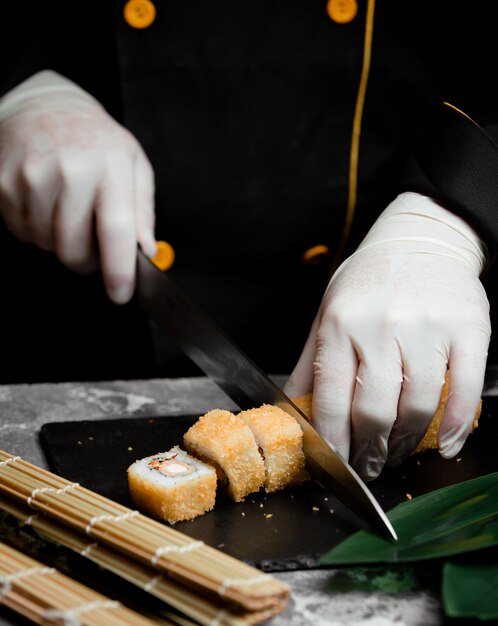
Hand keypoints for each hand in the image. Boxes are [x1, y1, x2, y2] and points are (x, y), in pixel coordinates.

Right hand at [0, 70, 156, 303]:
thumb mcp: (134, 165)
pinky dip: (35, 228)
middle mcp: (71, 171)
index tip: (120, 293)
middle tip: (93, 242)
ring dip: (59, 242)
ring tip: (67, 210)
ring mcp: (32, 177)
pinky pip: (21, 231)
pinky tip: (45, 202)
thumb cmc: (97, 140)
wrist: (45, 104)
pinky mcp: (4, 184)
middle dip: (87, 260)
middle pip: (75, 250)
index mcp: (111, 168)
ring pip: (46, 245)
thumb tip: (147, 251)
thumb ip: (143, 211)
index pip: (117, 230)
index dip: (118, 271)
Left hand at [285, 192, 490, 479]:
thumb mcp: (327, 312)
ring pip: (418, 407)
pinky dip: (456, 427)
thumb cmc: (369, 281)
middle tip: (369, 467)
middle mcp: (381, 326)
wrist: (420, 238)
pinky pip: (465, 391)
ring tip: (398, 453)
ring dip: (407, 444)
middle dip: (370, 451)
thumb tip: (290, 407)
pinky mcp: (467, 329)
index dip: (334, 442)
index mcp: (340, 324)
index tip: (337, 464)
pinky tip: (446, 442)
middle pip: (375, 411)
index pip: (332, 400)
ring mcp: (427, 328)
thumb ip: (311, 362)